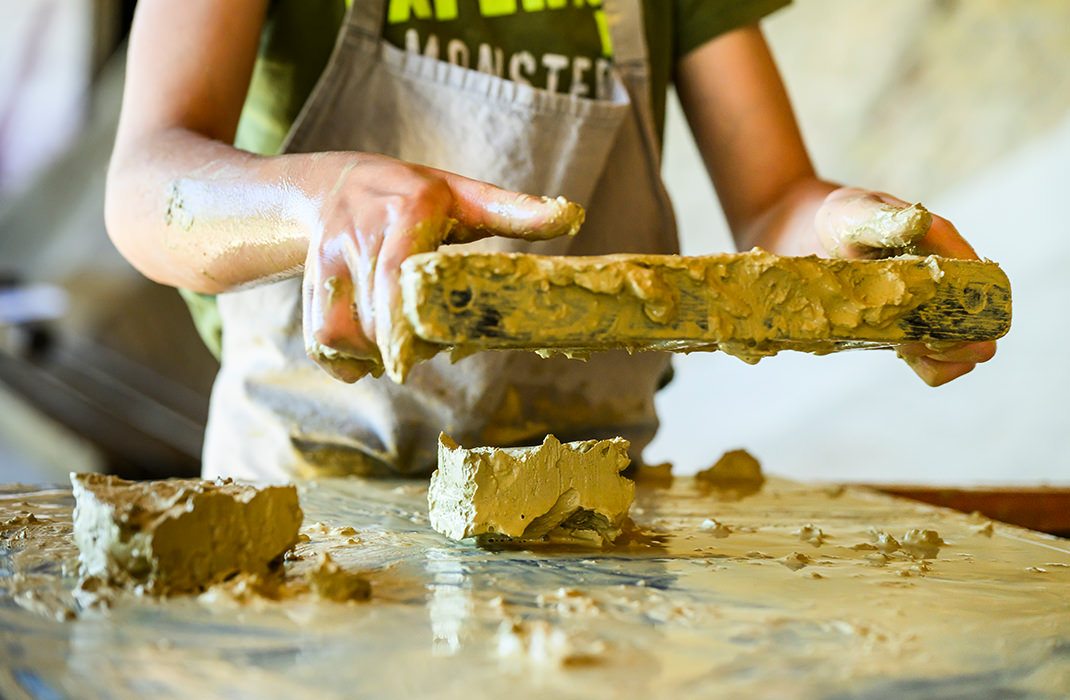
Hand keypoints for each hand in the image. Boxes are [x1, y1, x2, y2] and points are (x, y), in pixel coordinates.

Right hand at [303, 154, 583, 383]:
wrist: (333, 183)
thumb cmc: (412, 193)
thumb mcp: (463, 194)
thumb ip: (513, 209)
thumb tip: (572, 215)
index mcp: (406, 209)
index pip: (396, 274)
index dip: (401, 321)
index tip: (414, 357)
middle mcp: (359, 231)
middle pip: (368, 313)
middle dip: (394, 346)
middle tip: (418, 356)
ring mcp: (327, 258)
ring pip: (338, 329)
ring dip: (368, 355)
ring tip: (396, 353)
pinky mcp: (309, 282)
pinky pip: (317, 337)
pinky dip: (341, 360)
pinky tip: (365, 361)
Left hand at [815, 187, 995, 386]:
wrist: (815, 240)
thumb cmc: (843, 221)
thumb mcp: (859, 215)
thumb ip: (888, 221)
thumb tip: (920, 222)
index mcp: (946, 247)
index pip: (982, 282)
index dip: (971, 306)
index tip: (938, 316)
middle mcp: (949, 282)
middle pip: (982, 325)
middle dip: (958, 340)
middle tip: (917, 338)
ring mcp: (932, 310)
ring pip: (963, 350)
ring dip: (942, 357)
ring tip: (904, 346)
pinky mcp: (912, 332)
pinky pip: (935, 362)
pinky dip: (926, 365)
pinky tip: (900, 351)